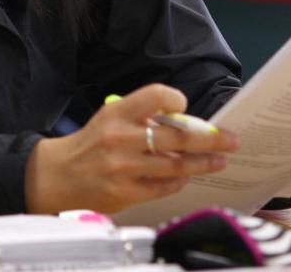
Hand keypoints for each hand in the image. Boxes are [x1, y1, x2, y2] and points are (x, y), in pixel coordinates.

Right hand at [24, 83, 237, 213]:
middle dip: (210, 138)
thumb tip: (186, 121)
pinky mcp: (126, 193)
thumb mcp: (111, 117)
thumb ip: (143, 116)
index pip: (156, 96)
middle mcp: (121, 138)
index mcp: (117, 113)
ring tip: (220, 160)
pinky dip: (179, 180)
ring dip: (203, 162)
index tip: (186, 107)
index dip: (176, 99)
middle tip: (231, 139)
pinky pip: (163, 186)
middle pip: (177, 136)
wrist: (60, 175)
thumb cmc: (93, 142)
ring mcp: (124, 168)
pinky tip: (187, 176)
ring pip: (176, 164)